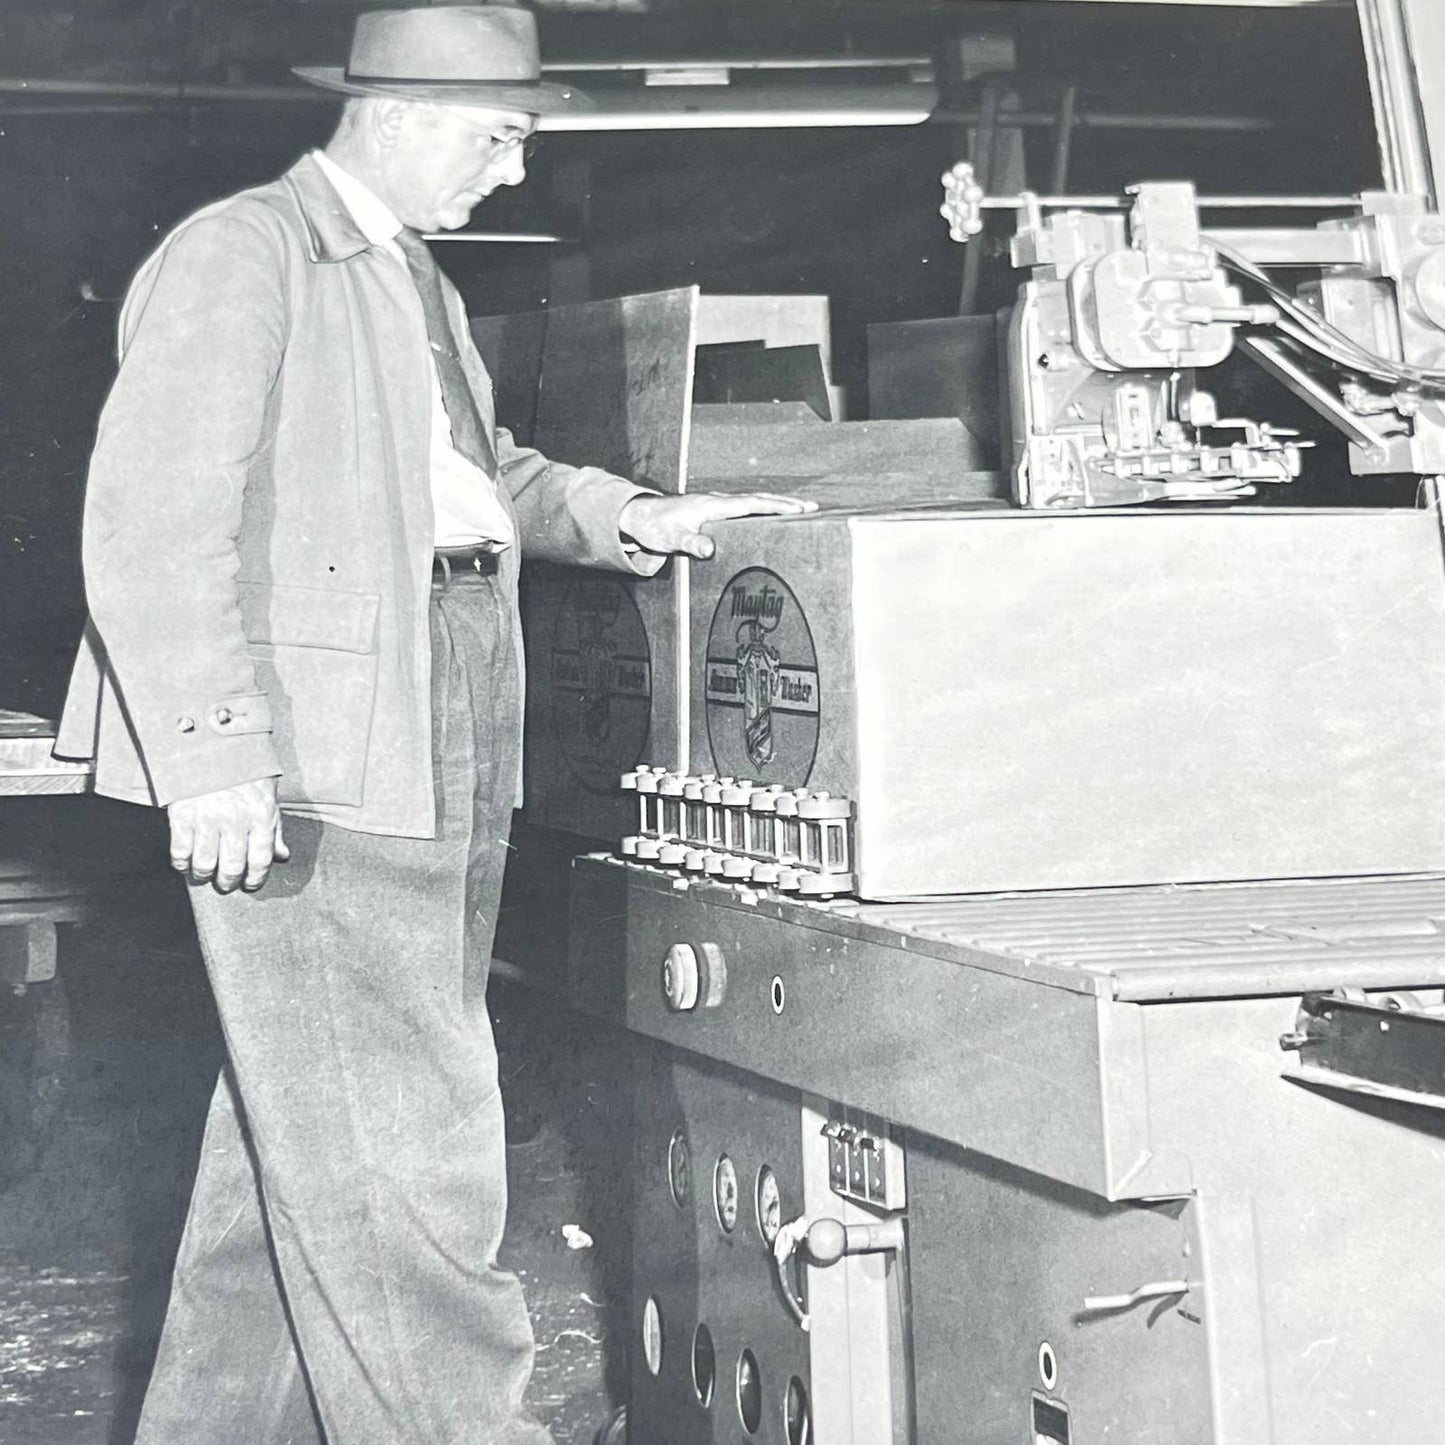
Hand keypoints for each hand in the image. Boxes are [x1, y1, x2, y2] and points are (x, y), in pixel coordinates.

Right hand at [168, 777, 288, 893]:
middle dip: (229, 883)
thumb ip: (275, 829)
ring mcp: (207, 818)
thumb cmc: (244, 771)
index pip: (261, 860)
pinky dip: (181, 864)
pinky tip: (185, 863)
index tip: (249, 885)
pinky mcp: (182, 815)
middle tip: (225, 885)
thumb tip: (282, 857)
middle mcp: (235, 819)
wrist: (212, 743)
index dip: (256, 879)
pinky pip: (180, 851)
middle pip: (232, 868)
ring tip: (204, 876)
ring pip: (205, 864)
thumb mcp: (268, 796)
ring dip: (204, 877)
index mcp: (261, 815)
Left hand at [619, 492, 815, 560]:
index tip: (797, 510)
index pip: (750, 504)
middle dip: (786, 503)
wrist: (640, 517)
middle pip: (758, 499)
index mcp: (712, 506)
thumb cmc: (656, 528)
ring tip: (802, 510)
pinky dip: (763, 508)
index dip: (775, 507)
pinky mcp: (715, 511)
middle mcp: (718, 502)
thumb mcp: (671, 540)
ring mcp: (717, 505)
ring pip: (754, 501)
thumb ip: (691, 544)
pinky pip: (745, 507)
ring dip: (777, 505)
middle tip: (812, 508)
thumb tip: (709, 549)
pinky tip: (773, 516)